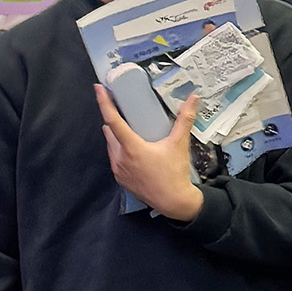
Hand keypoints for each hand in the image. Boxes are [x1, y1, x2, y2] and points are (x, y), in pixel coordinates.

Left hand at [95, 84, 202, 221]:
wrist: (174, 202)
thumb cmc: (175, 174)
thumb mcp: (179, 144)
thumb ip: (185, 120)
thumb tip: (193, 99)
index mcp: (131, 147)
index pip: (112, 120)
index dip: (104, 102)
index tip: (99, 89)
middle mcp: (120, 158)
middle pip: (109, 131)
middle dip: (115, 122)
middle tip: (127, 116)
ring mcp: (118, 169)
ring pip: (111, 146)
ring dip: (118, 138)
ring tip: (133, 135)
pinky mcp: (120, 179)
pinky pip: (115, 160)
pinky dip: (121, 153)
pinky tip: (134, 154)